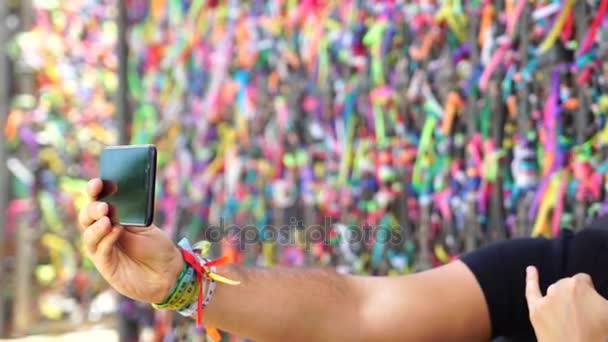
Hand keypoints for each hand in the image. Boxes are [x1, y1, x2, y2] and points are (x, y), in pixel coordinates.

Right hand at [79, 178, 183, 303]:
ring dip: (97, 225)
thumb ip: (130, 215)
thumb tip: (116, 200)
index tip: (98, 182)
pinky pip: (101, 251)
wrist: (168, 273)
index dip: (95, 191)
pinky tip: (116, 230)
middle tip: (104, 205)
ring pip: (89, 235)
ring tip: (107, 217)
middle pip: (87, 218)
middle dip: (93, 209)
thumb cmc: (157, 248)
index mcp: (113, 218)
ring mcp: (102, 250)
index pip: (98, 201)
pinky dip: (107, 239)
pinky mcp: (106, 266)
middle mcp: (103, 233)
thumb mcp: (146, 226)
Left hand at [525, 266, 607, 341]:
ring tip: (570, 316)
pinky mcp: (535, 311)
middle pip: (568, 286)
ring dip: (562, 299)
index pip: (584, 280)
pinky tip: (531, 269)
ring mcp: (545, 300)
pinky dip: (531, 279)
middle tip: (584, 317)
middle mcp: (559, 288)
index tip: (593, 306)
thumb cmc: (599, 335)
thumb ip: (599, 298)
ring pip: (555, 292)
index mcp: (578, 285)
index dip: (590, 293)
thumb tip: (593, 297)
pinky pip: (531, 291)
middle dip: (576, 298)